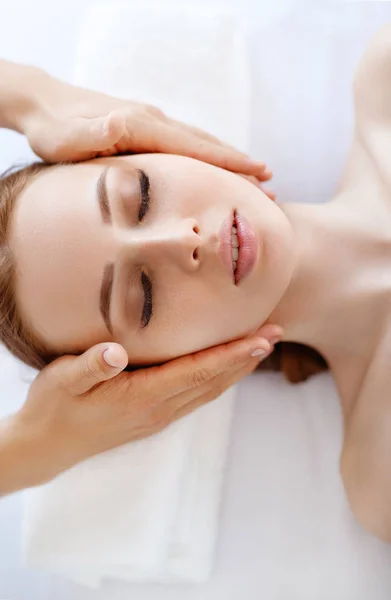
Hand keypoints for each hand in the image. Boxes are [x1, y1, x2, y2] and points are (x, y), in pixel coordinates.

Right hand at [14, 324, 281, 486]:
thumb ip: (90, 366)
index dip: (232, 355)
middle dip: (247, 358)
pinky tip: (224, 367)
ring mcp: (158, 416)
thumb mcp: (62, 382)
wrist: (46, 446)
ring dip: (237, 369)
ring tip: (260, 347)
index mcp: (143, 397)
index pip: (199, 372)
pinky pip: (197, 395)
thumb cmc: (53, 408)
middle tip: (276, 332)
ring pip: (210, 390)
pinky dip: (218, 378)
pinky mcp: (154, 416)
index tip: (262, 340)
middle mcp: (159, 409)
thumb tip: (115, 353)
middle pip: (214, 382)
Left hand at [21, 72, 272, 186]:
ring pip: (199, 141)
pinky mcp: (145, 126)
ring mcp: (151, 121)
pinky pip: (186, 142)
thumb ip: (97, 134)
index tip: (259, 174)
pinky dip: (207, 154)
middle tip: (270, 184)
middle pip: (206, 143)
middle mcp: (153, 120)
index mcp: (141, 126)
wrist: (43, 101)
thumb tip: (121, 124)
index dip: (228, 162)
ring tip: (254, 176)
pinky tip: (214, 165)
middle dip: (239, 164)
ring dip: (228, 159)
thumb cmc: (53, 129)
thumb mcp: (69, 138)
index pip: (194, 146)